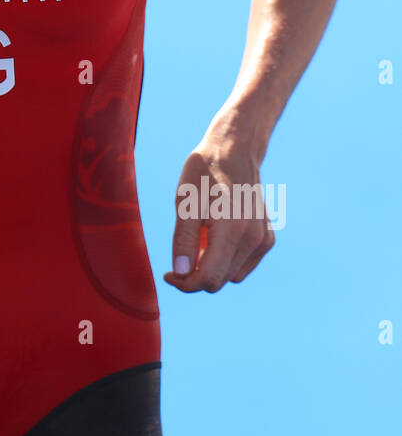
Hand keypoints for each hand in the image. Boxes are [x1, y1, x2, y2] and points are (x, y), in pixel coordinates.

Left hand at [163, 136, 274, 292]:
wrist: (235, 152)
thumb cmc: (205, 173)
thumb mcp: (184, 202)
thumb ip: (183, 240)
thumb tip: (180, 273)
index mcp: (232, 229)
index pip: (208, 278)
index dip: (184, 284)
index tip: (168, 274)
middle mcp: (253, 238)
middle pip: (219, 281)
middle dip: (195, 277)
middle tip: (178, 258)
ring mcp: (263, 240)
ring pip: (231, 276)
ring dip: (211, 268)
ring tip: (199, 238)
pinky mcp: (267, 240)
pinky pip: (242, 266)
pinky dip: (226, 261)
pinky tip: (215, 238)